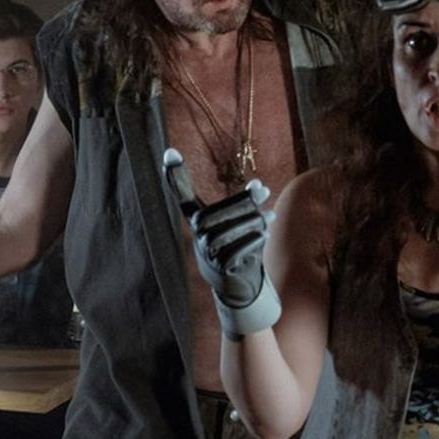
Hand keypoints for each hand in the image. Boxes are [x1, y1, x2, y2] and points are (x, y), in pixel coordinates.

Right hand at [163, 148, 280, 338]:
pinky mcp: (220, 269)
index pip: (182, 194)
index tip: (169, 151)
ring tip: (268, 217)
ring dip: (252, 221)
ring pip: (229, 230)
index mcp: (198, 219)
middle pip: (218, 212)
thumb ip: (247, 203)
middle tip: (264, 191)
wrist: (238, 287)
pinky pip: (236, 249)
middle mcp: (198, 235)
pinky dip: (252, 240)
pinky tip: (263, 234)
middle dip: (243, 201)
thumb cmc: (236, 247)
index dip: (175, 175)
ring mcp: (207, 253)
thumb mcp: (240, 223)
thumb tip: (260, 186)